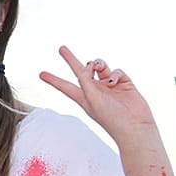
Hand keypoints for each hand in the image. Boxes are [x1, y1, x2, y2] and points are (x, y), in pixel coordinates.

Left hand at [40, 47, 159, 141]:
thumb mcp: (92, 99)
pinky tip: (113, 82)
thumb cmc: (110, 117)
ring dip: (98, 63)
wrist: (134, 126)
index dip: (53, 80)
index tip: (41, 74)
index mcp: (83, 97)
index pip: (64, 86)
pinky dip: (114, 73)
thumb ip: (86, 81)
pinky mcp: (124, 84)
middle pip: (81, 71)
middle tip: (61, 48)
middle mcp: (95, 90)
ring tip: (96, 66)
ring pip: (100, 67)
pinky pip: (117, 71)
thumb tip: (87, 65)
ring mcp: (109, 86)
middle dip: (71, 60)